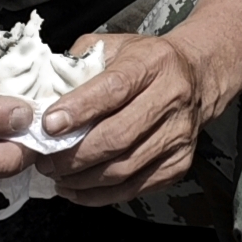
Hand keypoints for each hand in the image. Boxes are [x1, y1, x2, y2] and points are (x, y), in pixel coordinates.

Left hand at [40, 30, 217, 205]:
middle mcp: (171, 99)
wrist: (196, 77)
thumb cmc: (145, 62)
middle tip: (45, 160)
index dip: (80, 109)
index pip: (114, 89)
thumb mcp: (113, 46)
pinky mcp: (179, 163)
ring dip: (82, 179)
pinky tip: (76, 188)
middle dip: (74, 154)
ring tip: (56, 175)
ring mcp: (178, 135)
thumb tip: (45, 92)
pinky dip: (100, 195)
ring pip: (124, 168)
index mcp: (151, 64)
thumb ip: (79, 63)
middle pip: (118, 137)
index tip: (49, 125)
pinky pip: (134, 188)